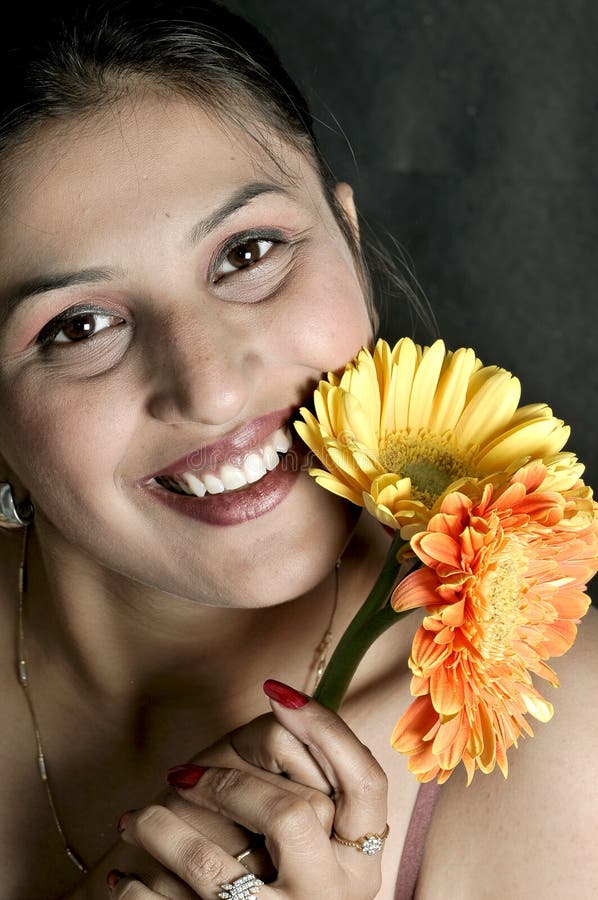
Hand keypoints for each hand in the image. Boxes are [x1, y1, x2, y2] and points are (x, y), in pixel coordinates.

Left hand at [110, 681, 388, 898]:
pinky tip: (122, 878)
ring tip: (133, 821)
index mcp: (360, 861)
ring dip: (160, 834)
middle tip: (177, 775)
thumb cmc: (276, 882)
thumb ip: (306, 786)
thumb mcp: (310, 842)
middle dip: (225, 785)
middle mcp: (333, 895)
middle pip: (292, 815)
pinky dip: (136, 892)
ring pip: (213, 870)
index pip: (366, 781)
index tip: (277, 689)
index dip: (326, 728)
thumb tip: (284, 704)